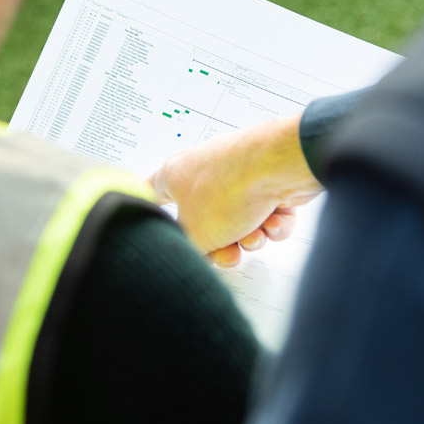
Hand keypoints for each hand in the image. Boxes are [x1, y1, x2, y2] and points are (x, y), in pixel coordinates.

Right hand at [149, 113, 321, 268]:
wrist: (279, 167)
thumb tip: (193, 257)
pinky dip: (271, 225)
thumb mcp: (195, 235)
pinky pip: (266, 216)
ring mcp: (238, 177)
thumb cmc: (230, 186)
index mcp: (175, 177)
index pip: (151, 191)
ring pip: (239, 222)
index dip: (146, 204)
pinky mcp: (268, 183)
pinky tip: (272, 222)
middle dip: (220, 245)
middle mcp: (205, 174)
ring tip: (254, 235)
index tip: (143, 213)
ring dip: (249, 237)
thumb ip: (190, 250)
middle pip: (204, 221)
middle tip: (227, 253)